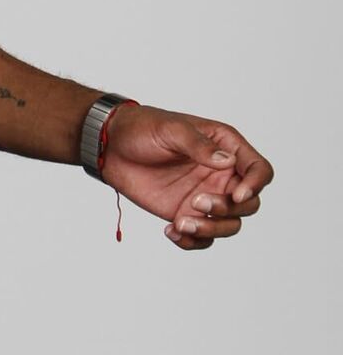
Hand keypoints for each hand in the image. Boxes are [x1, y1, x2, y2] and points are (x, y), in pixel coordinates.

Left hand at [97, 103, 272, 249]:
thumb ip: (199, 145)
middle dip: (229, 209)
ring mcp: (206, 195)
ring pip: (230, 225)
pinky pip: (204, 237)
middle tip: (197, 202)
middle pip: (249, 204)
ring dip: (211, 229)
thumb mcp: (170, 129)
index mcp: (224, 146)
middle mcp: (221, 174)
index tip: (236, 195)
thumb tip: (229, 161)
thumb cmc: (141, 128)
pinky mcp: (188, 212)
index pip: (259, 169)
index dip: (255, 185)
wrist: (109, 146)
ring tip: (181, 221)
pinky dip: (193, 241)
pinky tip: (172, 231)